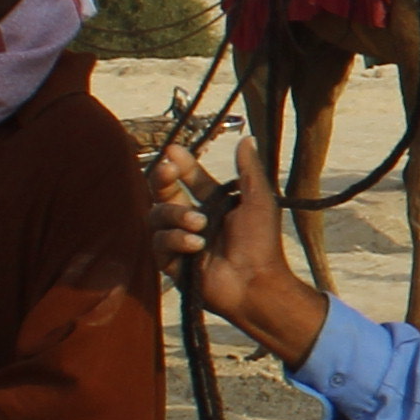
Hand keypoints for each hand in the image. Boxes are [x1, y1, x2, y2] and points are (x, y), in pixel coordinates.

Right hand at [153, 136, 330, 366]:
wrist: (256, 282)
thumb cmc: (262, 243)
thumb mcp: (259, 200)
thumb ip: (249, 170)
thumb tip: (246, 137)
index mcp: (213, 204)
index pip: (190, 178)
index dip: (181, 164)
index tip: (173, 150)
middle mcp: (192, 220)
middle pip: (163, 193)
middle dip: (163, 180)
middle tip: (168, 171)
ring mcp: (179, 241)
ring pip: (157, 216)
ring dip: (176, 215)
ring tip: (200, 225)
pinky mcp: (170, 262)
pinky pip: (158, 243)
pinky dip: (175, 240)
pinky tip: (196, 245)